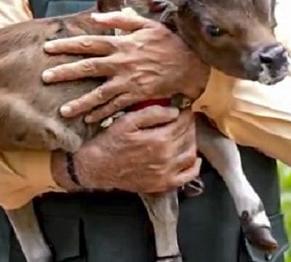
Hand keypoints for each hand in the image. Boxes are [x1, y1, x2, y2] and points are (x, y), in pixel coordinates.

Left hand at [42, 10, 209, 123]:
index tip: (48, 48)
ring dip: (80, 102)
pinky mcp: (137, 95)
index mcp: (121, 43)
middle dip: (65, 73)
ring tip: (63, 111)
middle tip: (45, 78)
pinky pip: (116, 106)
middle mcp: (121, 63)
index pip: (88, 43)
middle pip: (87, 67)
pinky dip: (103, 113)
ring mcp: (128, 81)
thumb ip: (120, 19)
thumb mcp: (146, 24)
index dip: (67, 45)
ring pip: (99, 93)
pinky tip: (89, 119)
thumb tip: (96, 18)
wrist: (190, 63)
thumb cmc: (168, 41)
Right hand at [65, 105, 200, 193]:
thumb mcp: (128, 121)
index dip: (185, 112)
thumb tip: (174, 111)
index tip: (183, 107)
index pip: (183, 122)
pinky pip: (187, 176)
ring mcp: (166, 173)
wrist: (97, 167)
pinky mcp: (163, 184)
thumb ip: (152, 113)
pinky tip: (192, 157)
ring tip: (184, 133)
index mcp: (158, 140)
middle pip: (188, 136)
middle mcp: (166, 158)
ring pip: (191, 153)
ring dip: (191, 141)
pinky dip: (194, 166)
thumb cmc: (110, 142)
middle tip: (183, 117)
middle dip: (188, 124)